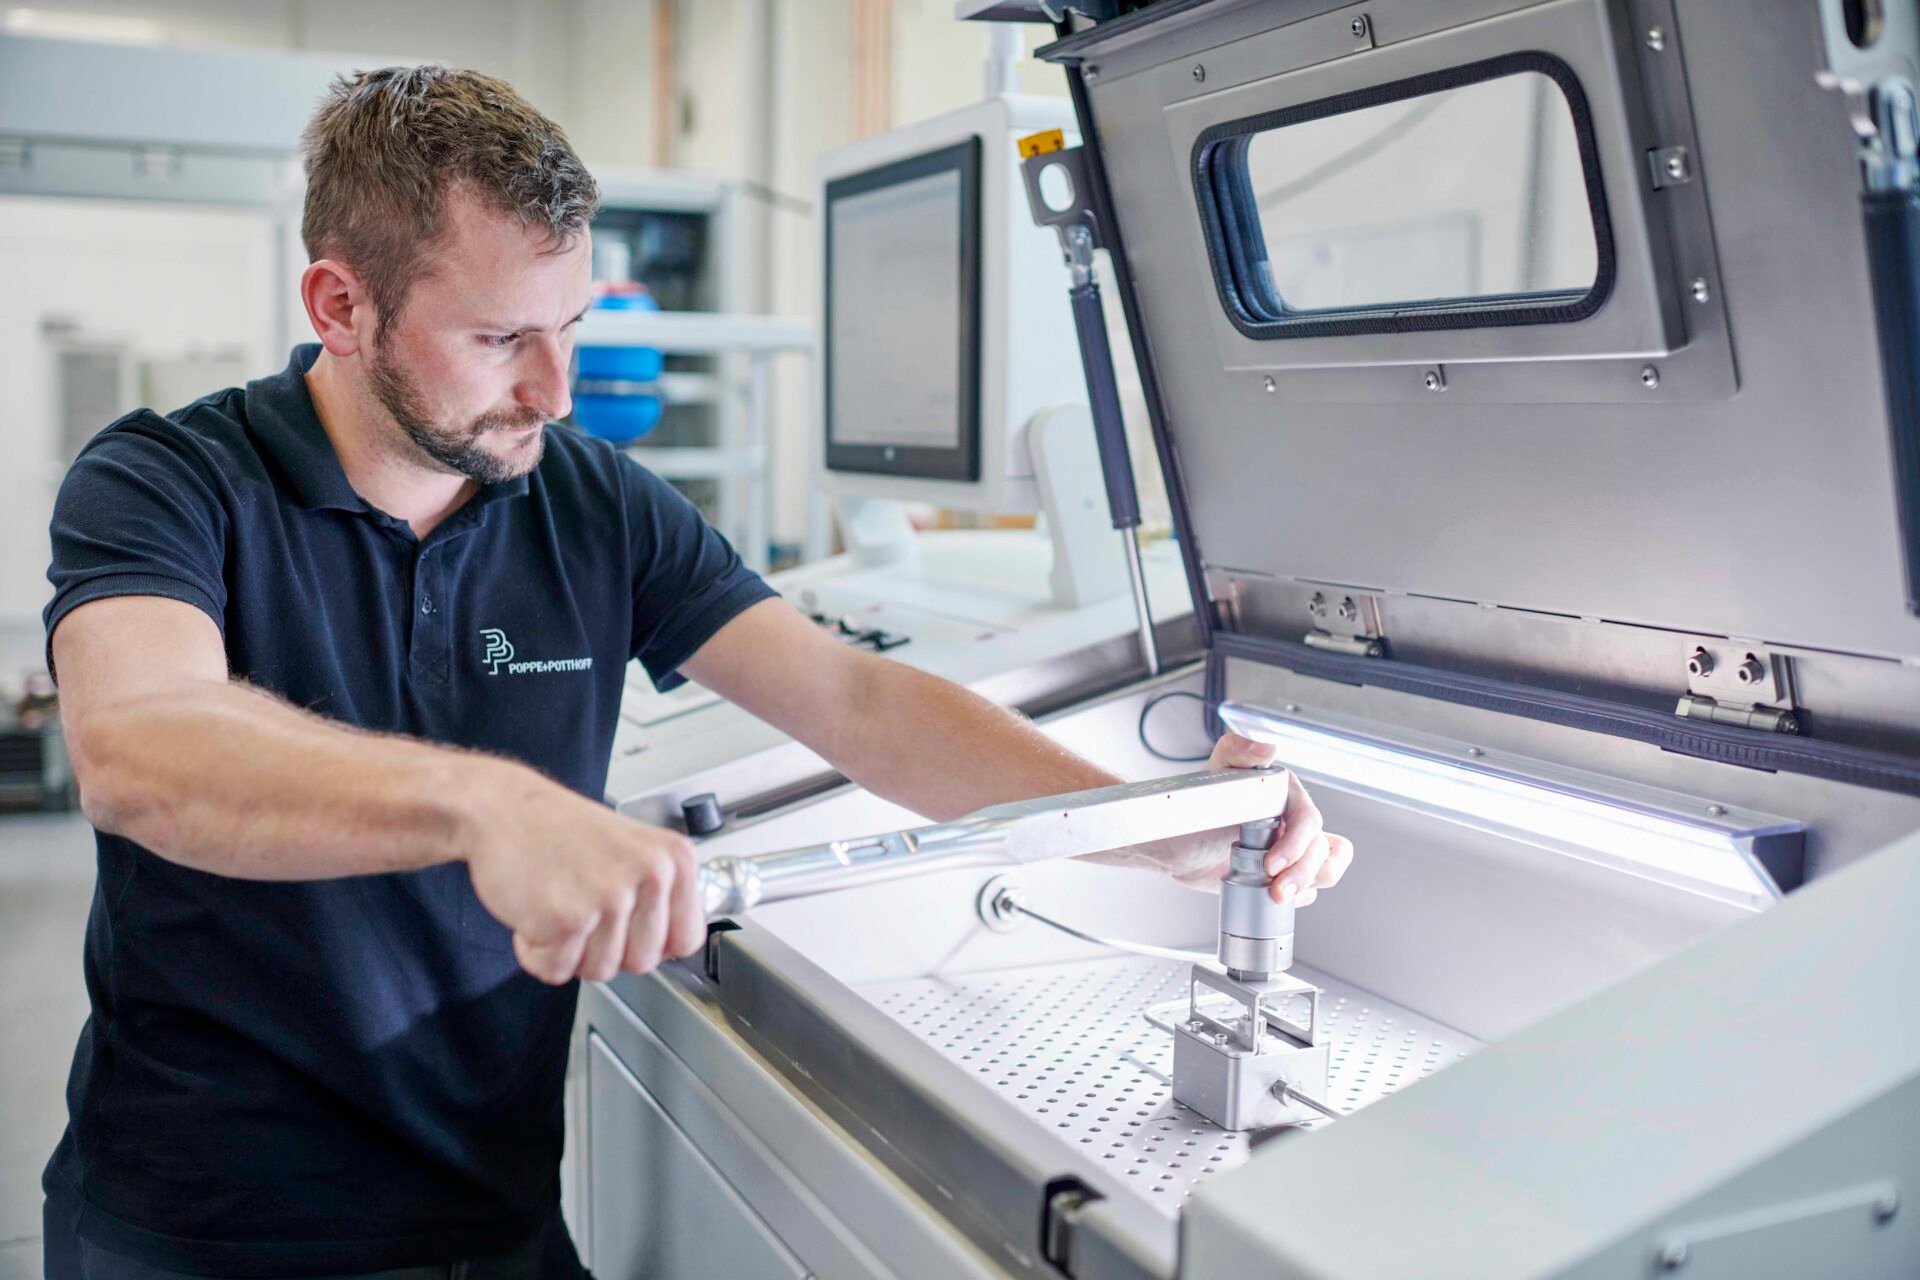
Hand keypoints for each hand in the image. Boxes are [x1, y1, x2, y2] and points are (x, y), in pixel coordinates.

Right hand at [461, 761, 706, 983]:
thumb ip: (659, 896)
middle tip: (581, 908)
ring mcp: (611, 897)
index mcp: (674, 859)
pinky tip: (535, 910)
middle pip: (642, 963)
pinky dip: (536, 951)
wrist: (502, 808)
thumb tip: (673, 944)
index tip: (627, 929)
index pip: (687, 939)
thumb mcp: (633, 850)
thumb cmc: (558, 829)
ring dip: (569, 950)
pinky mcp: (568, 918)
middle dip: (605, 948)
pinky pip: (556, 969)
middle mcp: (651, 875)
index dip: (650, 943)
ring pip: (600, 971)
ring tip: (558, 903)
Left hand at [1140, 733, 1354, 901]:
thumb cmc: (1193, 808)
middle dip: (1302, 873)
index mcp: (1285, 796)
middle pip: (1321, 850)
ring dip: (1307, 885)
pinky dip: (1299, 896)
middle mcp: (1293, 821)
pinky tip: (1273, 896)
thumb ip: (1237, 751)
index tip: (1272, 863)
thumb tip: (1268, 749)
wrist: (1175, 845)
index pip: (1309, 821)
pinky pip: (1309, 888)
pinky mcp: (1283, 873)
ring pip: (1324, 869)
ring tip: (1276, 895)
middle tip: (1275, 890)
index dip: (1297, 844)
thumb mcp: (1214, 775)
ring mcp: (1291, 849)